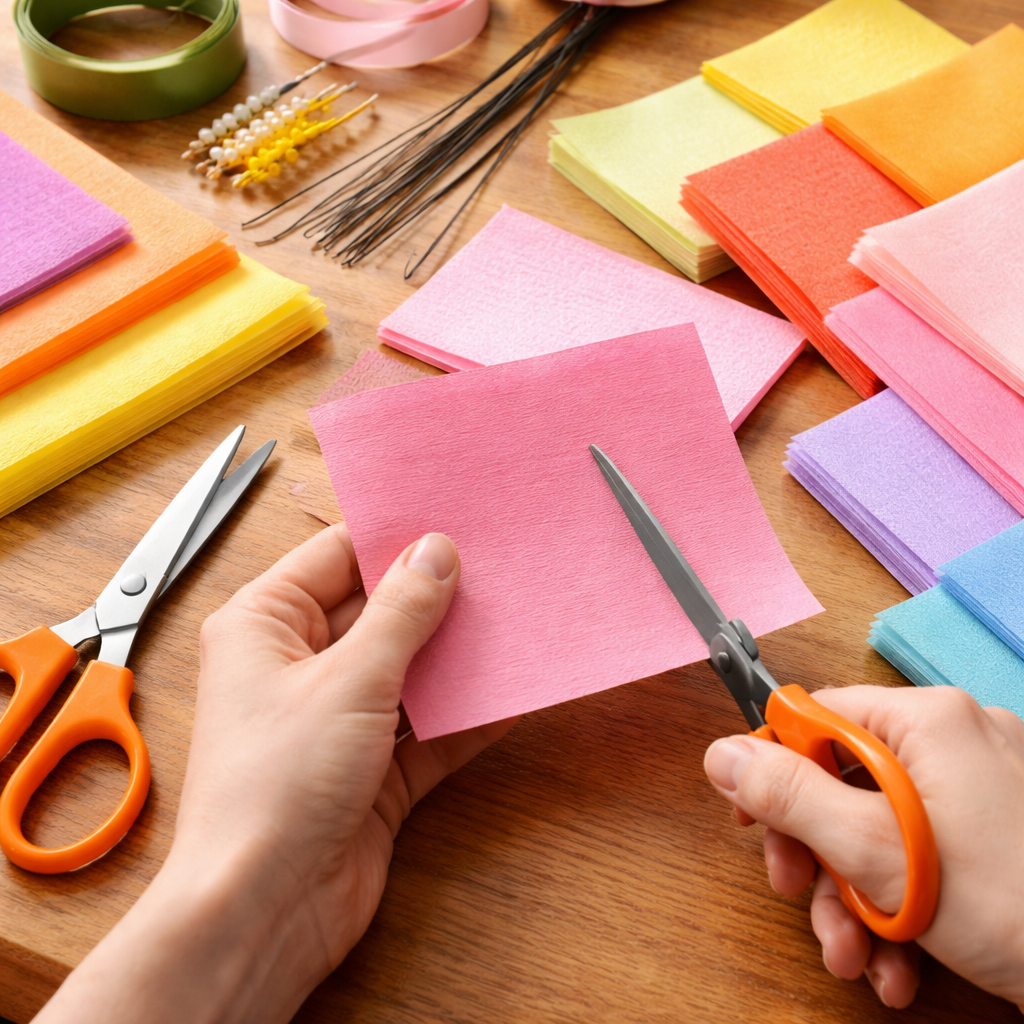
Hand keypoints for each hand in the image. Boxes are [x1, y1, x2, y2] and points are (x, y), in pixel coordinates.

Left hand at [37, 524, 515, 1023]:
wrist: (265, 911)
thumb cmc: (275, 786)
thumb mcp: (348, 679)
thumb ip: (401, 613)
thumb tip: (437, 551)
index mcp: (266, 625)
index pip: (337, 556)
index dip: (395, 538)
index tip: (456, 519)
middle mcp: (299, 666)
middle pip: (380, 612)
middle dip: (439, 598)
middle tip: (502, 569)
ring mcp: (338, 719)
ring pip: (409, 670)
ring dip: (458, 656)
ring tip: (518, 620)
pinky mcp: (372, 769)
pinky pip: (427, 728)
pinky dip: (465, 715)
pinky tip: (512, 693)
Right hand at [703, 685, 1023, 1009]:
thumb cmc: (1014, 904)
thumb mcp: (879, 854)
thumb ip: (791, 797)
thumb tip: (721, 753)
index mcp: (926, 721)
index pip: (816, 718)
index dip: (773, 770)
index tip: (750, 825)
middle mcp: (955, 741)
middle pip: (844, 782)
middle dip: (818, 858)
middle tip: (800, 901)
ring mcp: (983, 788)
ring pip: (881, 830)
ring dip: (855, 901)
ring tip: (857, 960)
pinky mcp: (1000, 834)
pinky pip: (927, 853)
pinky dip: (903, 908)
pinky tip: (900, 965)